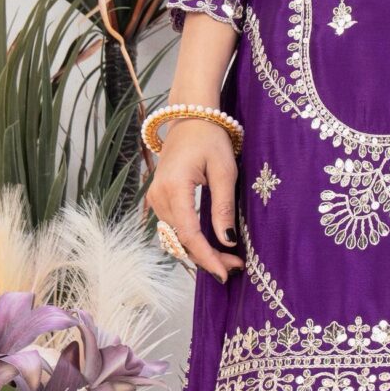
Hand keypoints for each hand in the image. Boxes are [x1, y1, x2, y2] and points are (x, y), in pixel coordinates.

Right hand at [144, 116, 242, 280]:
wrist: (190, 118)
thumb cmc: (210, 139)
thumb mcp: (224, 171)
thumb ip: (223, 206)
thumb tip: (228, 241)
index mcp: (174, 188)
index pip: (189, 234)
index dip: (207, 256)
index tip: (226, 272)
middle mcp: (159, 196)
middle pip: (181, 240)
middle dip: (207, 258)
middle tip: (234, 267)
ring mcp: (155, 198)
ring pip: (175, 238)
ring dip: (198, 252)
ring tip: (227, 259)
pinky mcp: (159, 199)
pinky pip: (172, 228)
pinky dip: (189, 241)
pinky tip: (209, 246)